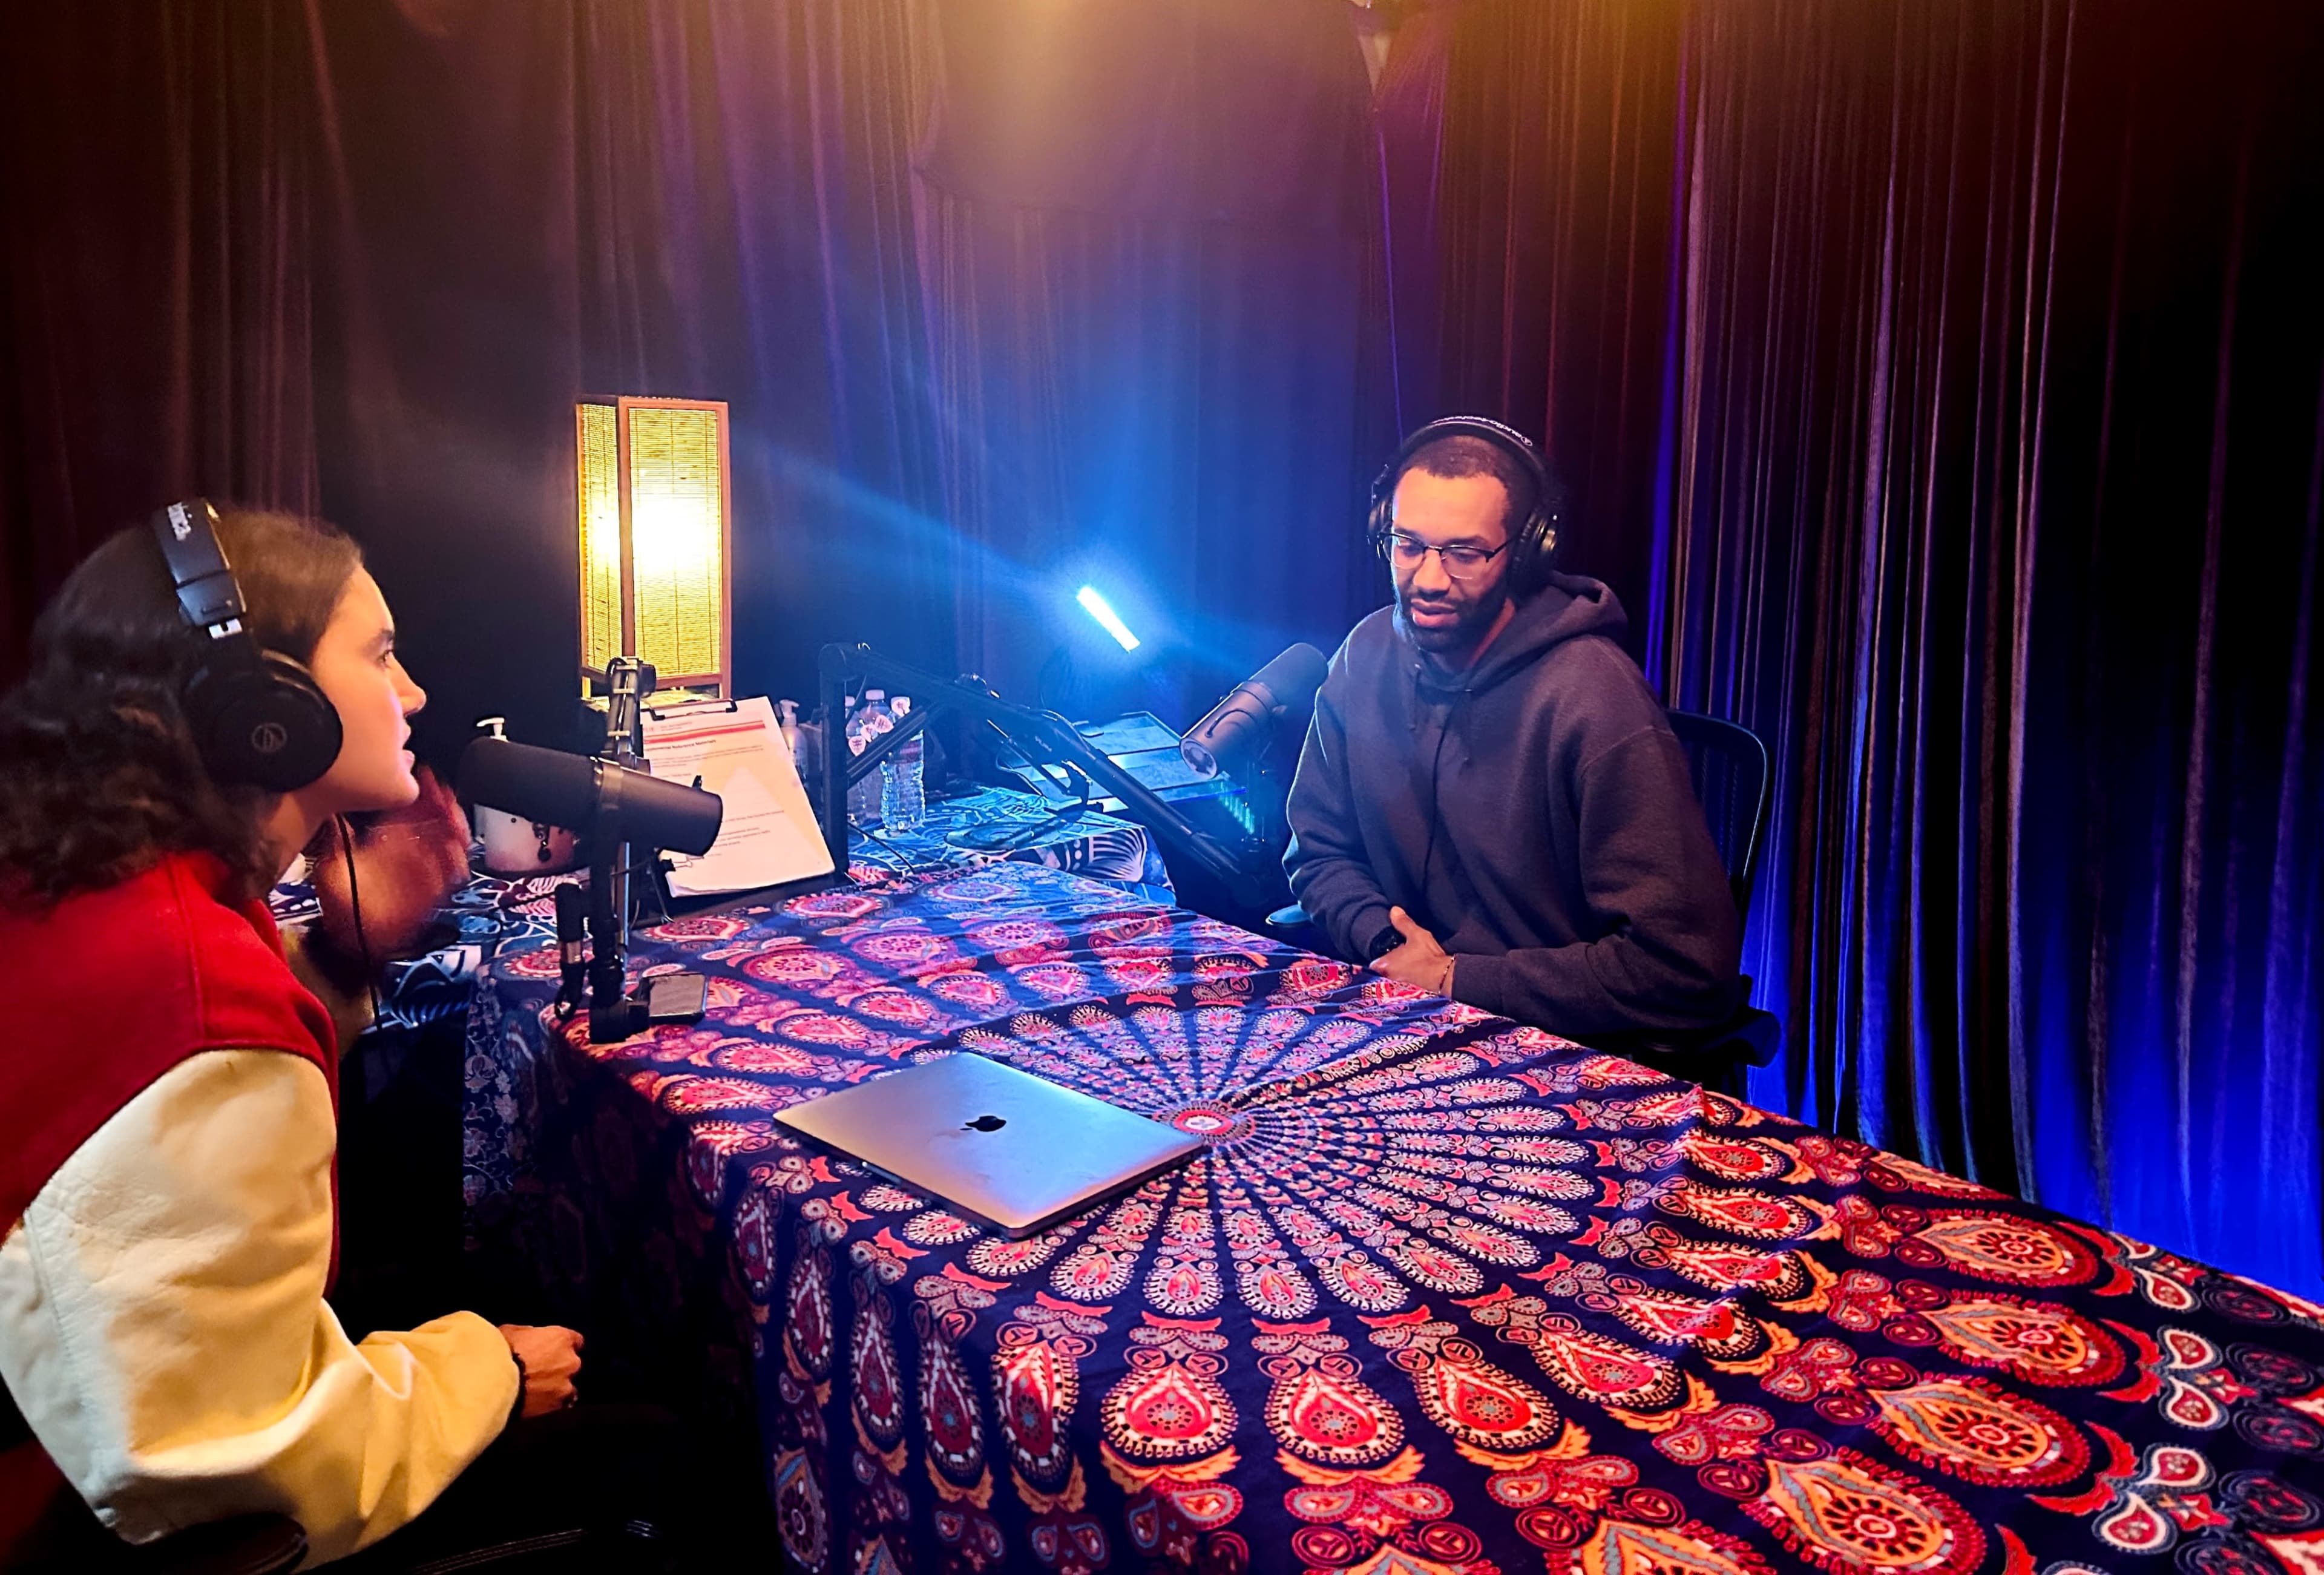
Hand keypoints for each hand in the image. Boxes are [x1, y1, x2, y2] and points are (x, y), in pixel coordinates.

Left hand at [310, 768, 470, 960]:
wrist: (343, 937)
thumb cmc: (337, 900)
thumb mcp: (331, 859)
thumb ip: (339, 833)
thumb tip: (341, 806)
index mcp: (389, 843)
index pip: (413, 812)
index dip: (423, 795)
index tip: (430, 780)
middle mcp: (408, 856)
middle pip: (435, 827)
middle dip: (445, 810)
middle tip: (448, 798)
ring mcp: (419, 876)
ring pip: (446, 848)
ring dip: (453, 833)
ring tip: (454, 821)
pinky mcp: (426, 896)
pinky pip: (445, 878)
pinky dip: (451, 866)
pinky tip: (454, 852)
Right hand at [499, 1323, 583, 1417]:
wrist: (494, 1382)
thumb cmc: (502, 1351)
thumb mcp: (513, 1332)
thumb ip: (530, 1334)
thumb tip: (532, 1339)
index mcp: (563, 1338)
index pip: (575, 1340)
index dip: (562, 1346)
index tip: (552, 1349)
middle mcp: (571, 1361)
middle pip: (571, 1363)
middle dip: (559, 1367)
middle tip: (540, 1371)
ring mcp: (567, 1385)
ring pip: (568, 1386)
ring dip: (557, 1387)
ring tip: (538, 1391)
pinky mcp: (558, 1406)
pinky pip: (560, 1404)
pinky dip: (551, 1403)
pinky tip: (538, 1404)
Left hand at [1365, 906, 1456, 996]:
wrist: (1445, 977)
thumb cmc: (1429, 957)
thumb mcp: (1416, 935)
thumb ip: (1403, 923)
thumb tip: (1394, 911)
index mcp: (1384, 965)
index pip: (1372, 963)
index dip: (1379, 958)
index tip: (1385, 954)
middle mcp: (1387, 979)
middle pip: (1380, 974)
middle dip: (1387, 968)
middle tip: (1397, 960)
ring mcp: (1396, 990)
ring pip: (1390, 981)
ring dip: (1395, 975)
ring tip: (1406, 968)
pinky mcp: (1407, 996)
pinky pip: (1399, 989)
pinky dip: (1403, 984)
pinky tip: (1413, 977)